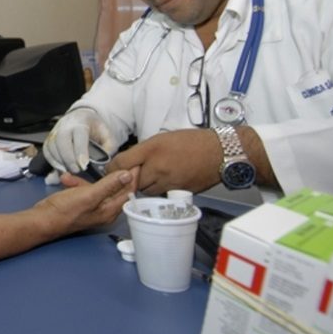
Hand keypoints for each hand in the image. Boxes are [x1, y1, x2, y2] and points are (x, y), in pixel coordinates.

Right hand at [34, 168, 137, 235]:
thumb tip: (128, 175)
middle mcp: (104, 210)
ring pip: (98, 188)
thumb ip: (109, 185)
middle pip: (115, 189)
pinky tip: (67, 180)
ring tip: (71, 177)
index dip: (134, 176)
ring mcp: (93, 207)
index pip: (129, 191)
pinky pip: (86, 190)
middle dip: (108, 175)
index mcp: (110, 210)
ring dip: (86, 180)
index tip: (137, 161)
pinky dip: (77, 184)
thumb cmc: (64, 211)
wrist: (42, 220)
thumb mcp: (89, 195)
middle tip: (111, 161)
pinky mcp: (83, 204)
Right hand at [43, 108, 116, 172]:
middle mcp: (65, 125)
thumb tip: (102, 162)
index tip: (84, 165)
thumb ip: (108, 147)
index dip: (80, 151)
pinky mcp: (49, 139)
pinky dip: (52, 162)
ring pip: (52, 146)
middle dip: (68, 157)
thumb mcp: (107, 134)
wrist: (82, 118)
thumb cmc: (95, 128)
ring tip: (70, 172)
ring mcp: (54, 131)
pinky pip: (47, 151)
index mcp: (81, 121)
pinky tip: (62, 169)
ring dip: (60, 161)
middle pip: (61, 140)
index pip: (79, 135)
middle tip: (76, 171)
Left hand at [106, 129, 220, 194]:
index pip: (121, 162)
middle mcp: (157, 167)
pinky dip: (159, 191)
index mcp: (151, 149)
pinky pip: (161, 195)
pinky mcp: (178, 193)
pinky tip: (164, 182)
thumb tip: (131, 162)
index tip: (112, 170)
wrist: (220, 152)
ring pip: (145, 190)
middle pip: (131, 181)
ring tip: (151, 178)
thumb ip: (144, 151)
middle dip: (130, 179)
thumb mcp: (163, 138)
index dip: (113, 168)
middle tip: (132, 175)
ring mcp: (168, 182)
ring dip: (144, 186)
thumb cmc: (192, 141)